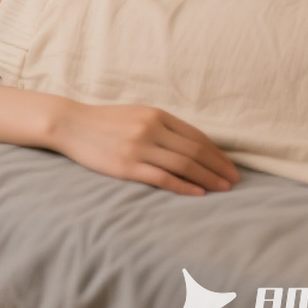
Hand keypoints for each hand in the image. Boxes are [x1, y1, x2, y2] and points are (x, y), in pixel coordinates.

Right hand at [52, 100, 240, 196]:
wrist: (72, 124)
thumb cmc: (106, 121)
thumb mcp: (136, 114)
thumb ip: (162, 126)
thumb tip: (192, 145)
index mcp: (155, 114)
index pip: (196, 136)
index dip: (217, 153)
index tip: (230, 166)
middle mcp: (150, 129)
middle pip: (194, 151)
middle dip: (218, 167)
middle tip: (235, 181)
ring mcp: (139, 148)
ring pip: (183, 166)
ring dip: (207, 179)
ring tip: (223, 189)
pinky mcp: (128, 166)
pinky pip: (163, 178)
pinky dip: (184, 187)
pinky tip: (198, 194)